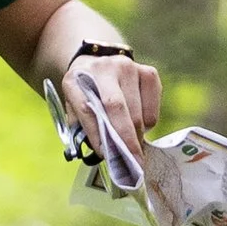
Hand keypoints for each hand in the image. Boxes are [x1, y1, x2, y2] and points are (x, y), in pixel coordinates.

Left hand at [63, 48, 162, 164]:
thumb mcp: (73, 106)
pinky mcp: (148, 72)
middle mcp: (103, 69)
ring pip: (137, 111)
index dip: (96, 134)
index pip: (87, 109)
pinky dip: (148, 122)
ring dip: (137, 134)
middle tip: (132, 163)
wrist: (96, 62)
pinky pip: (152, 106)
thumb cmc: (85, 92)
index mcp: (75, 79)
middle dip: (125, 140)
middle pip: (116, 108)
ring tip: (132, 145)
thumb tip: (102, 151)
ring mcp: (128, 68)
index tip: (105, 155)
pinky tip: (139, 124)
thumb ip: (81, 127)